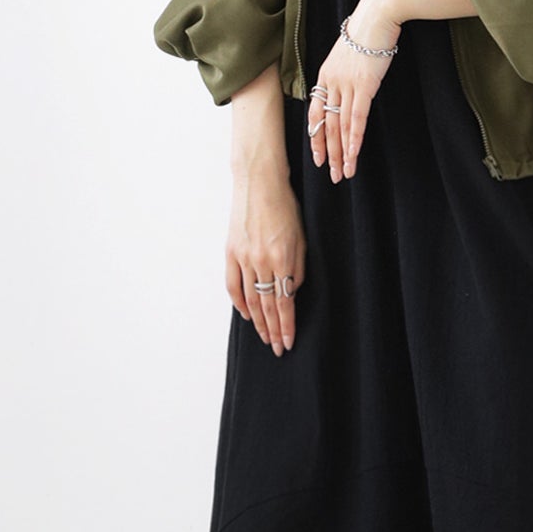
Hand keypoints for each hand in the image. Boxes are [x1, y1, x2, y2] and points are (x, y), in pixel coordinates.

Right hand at [225, 172, 305, 354]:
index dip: (286, 326)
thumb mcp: (301, 238)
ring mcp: (243, 257)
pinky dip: (239, 302)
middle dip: (273, 330)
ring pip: (250, 299)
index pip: (285, 302)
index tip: (288, 342)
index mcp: (282, 258)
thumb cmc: (285, 207)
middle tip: (277, 349)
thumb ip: (297, 268)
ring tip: (264, 338)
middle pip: (267, 305)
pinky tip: (246, 315)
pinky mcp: (231, 251)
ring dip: (258, 322)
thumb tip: (292, 292)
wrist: (258, 182)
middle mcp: (261, 261)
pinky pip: (233, 285)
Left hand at [307, 0, 401, 181]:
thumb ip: (347, 72)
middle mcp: (331, 82)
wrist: (378, 13)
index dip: (316, 137)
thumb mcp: (351, 52)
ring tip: (345, 173)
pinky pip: (356, 118)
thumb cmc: (369, 29)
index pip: (315, 113)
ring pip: (341, 127)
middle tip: (332, 175)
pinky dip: (355, 138)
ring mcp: (346, 84)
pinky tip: (354, 154)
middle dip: (329, 153)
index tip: (319, 156)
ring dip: (343, 153)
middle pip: (327, 126)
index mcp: (325, 75)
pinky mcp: (364, 85)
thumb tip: (352, 85)